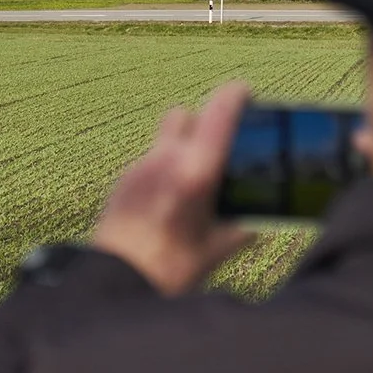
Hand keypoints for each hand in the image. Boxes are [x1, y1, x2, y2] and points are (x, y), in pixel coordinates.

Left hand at [91, 83, 253, 294]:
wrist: (116, 280)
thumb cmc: (170, 268)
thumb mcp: (216, 250)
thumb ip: (240, 230)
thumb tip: (255, 224)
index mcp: (196, 172)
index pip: (218, 113)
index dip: (234, 95)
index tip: (245, 91)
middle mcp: (165, 160)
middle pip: (184, 115)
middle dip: (202, 121)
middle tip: (217, 144)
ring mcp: (140, 167)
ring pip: (163, 138)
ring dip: (180, 145)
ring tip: (192, 177)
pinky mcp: (123, 180)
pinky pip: (148, 161)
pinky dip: (162, 169)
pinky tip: (168, 198)